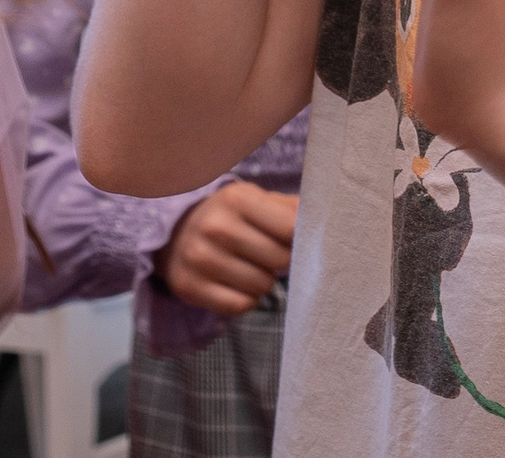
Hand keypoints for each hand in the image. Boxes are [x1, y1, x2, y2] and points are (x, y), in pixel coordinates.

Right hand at [158, 183, 297, 316]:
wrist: (178, 233)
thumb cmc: (233, 217)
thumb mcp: (259, 201)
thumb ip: (293, 209)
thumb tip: (327, 223)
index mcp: (237, 198)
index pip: (291, 228)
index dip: (303, 240)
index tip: (301, 242)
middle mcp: (214, 226)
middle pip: (279, 260)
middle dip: (283, 262)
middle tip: (272, 255)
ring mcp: (199, 257)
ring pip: (261, 286)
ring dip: (264, 282)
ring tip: (253, 268)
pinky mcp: (188, 286)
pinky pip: (239, 305)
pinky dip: (247, 300)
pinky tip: (239, 285)